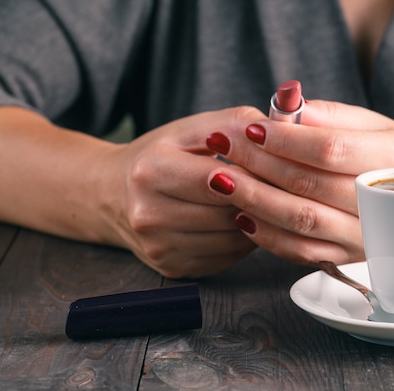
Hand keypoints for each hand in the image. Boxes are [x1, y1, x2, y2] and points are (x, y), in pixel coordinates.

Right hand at [105, 106, 266, 277]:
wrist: (111, 193)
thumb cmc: (159, 154)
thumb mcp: (191, 128)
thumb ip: (236, 125)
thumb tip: (283, 132)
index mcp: (150, 172)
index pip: (222, 180)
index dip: (258, 174)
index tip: (281, 169)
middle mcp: (148, 215)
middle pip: (229, 213)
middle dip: (261, 200)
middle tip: (282, 187)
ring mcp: (159, 247)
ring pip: (233, 239)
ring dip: (256, 222)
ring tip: (262, 202)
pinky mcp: (171, 268)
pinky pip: (226, 257)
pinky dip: (242, 240)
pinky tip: (242, 221)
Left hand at [204, 100, 393, 266]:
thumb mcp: (378, 124)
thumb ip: (332, 116)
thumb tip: (288, 104)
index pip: (330, 149)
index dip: (285, 139)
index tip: (252, 127)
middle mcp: (383, 202)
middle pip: (308, 185)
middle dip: (259, 164)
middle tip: (226, 146)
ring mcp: (366, 235)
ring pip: (300, 221)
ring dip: (255, 199)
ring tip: (222, 178)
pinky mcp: (348, 256)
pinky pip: (301, 251)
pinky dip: (267, 235)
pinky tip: (242, 214)